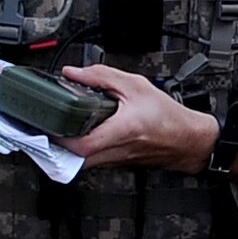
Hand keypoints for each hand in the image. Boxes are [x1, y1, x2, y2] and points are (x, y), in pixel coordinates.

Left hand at [59, 64, 220, 172]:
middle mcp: (117, 150)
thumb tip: (74, 74)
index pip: (83, 144)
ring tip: (62, 131)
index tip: (50, 123)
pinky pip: (93, 162)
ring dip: (69, 149)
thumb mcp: (135, 85)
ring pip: (82, 163)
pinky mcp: (117, 164)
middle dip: (58, 145)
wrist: (188, 139)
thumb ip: (102, 77)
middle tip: (49, 128)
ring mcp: (116, 161)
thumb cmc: (167, 116)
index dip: (61, 136)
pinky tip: (82, 137)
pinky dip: (83, 151)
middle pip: (75, 159)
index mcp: (123, 129)